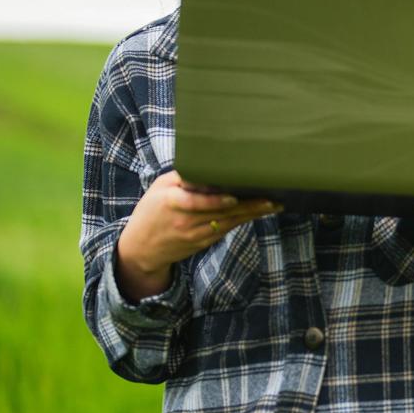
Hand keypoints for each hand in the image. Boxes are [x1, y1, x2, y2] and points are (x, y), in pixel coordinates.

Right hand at [116, 171, 279, 300]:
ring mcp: (194, 235)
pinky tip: (257, 213)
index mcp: (171, 203)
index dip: (214, 202)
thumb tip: (209, 165)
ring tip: (273, 205)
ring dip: (252, 215)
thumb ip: (183, 177)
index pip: (194, 203)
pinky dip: (241, 221)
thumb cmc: (152, 210)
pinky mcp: (201, 244)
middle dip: (248, 207)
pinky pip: (225, 231)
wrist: (140, 248)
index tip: (233, 197)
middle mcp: (184, 221)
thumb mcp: (160, 188)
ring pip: (228, 224)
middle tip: (271, 199)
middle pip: (220, 213)